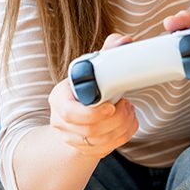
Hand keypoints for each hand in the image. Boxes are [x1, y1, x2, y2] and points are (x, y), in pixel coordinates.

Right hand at [48, 33, 138, 157]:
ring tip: (130, 111)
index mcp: (59, 99)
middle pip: (89, 130)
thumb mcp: (90, 70)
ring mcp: (71, 138)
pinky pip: (106, 149)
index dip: (93, 113)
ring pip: (100, 142)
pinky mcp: (84, 149)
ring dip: (122, 127)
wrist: (76, 113)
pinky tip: (129, 123)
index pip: (70, 113)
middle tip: (128, 106)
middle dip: (115, 120)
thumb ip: (106, 55)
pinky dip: (123, 136)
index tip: (112, 106)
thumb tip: (124, 40)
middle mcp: (60, 121)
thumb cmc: (84, 88)